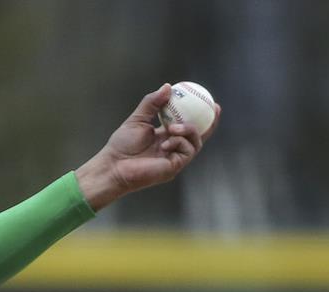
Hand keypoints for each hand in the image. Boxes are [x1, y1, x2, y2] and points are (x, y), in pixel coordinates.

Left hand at [74, 84, 219, 211]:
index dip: (199, 113)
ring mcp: (175, 158)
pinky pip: (187, 151)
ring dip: (188, 130)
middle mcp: (173, 147)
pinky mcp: (174, 167)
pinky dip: (179, 142)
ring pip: (196, 142)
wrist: (114, 166)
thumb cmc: (122, 145)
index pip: (187, 124)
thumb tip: (167, 86)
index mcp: (166, 136)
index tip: (207, 99)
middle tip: (215, 108)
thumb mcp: (138, 118)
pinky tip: (166, 142)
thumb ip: (152, 103)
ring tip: (172, 127)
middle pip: (199, 134)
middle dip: (211, 122)